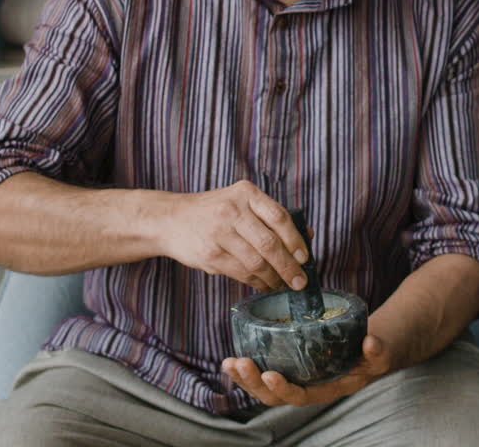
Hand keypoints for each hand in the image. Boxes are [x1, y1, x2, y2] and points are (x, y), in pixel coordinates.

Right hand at [158, 180, 309, 291]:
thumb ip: (270, 216)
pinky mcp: (210, 254)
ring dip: (274, 278)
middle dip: (289, 267)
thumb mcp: (241, 202)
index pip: (279, 217)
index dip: (296, 240)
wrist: (171, 219)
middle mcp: (233, 210)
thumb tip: (307, 237)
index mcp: (246, 193)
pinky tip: (265, 284)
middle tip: (300, 281)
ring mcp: (219, 233)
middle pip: (270, 243)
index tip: (305, 257)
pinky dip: (257, 283)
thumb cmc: (214, 211)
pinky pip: (241, 273)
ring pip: (256, 263)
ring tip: (282, 285)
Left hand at [222, 334, 395, 406]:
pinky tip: (232, 360)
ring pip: (263, 389)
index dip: (284, 389)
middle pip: (274, 396)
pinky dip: (245, 370)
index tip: (270, 373)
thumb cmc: (372, 356)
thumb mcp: (379, 354)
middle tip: (240, 363)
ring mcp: (295, 380)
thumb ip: (376, 351)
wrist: (366, 351)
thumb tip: (371, 342)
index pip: (300, 396)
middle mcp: (307, 389)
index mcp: (326, 390)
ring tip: (228, 363)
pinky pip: (262, 374)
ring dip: (243, 378)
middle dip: (254, 382)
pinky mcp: (287, 369)